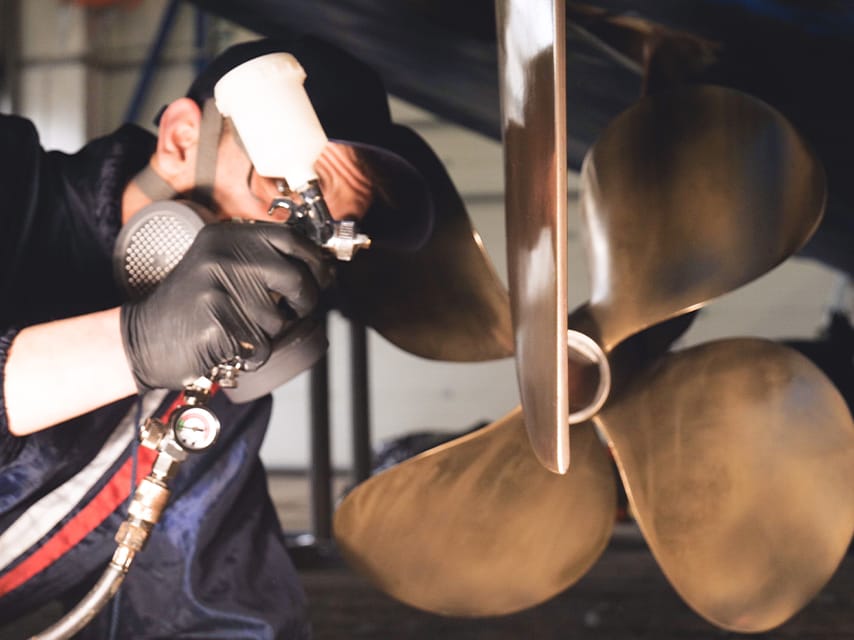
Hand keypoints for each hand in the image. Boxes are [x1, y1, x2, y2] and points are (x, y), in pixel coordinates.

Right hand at [121, 221, 331, 390]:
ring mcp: (217, 290)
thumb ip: (261, 257)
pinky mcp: (216, 324)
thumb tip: (320, 264)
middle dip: (305, 301)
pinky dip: (252, 355)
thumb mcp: (221, 265)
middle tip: (294, 311)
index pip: (292, 239)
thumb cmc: (193, 305)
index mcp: (228, 237)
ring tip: (238, 327)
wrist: (143, 338)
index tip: (323, 277)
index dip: (316, 261)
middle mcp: (223, 257)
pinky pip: (260, 346)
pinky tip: (228, 346)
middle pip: (296, 279)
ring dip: (268, 333)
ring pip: (279, 319)